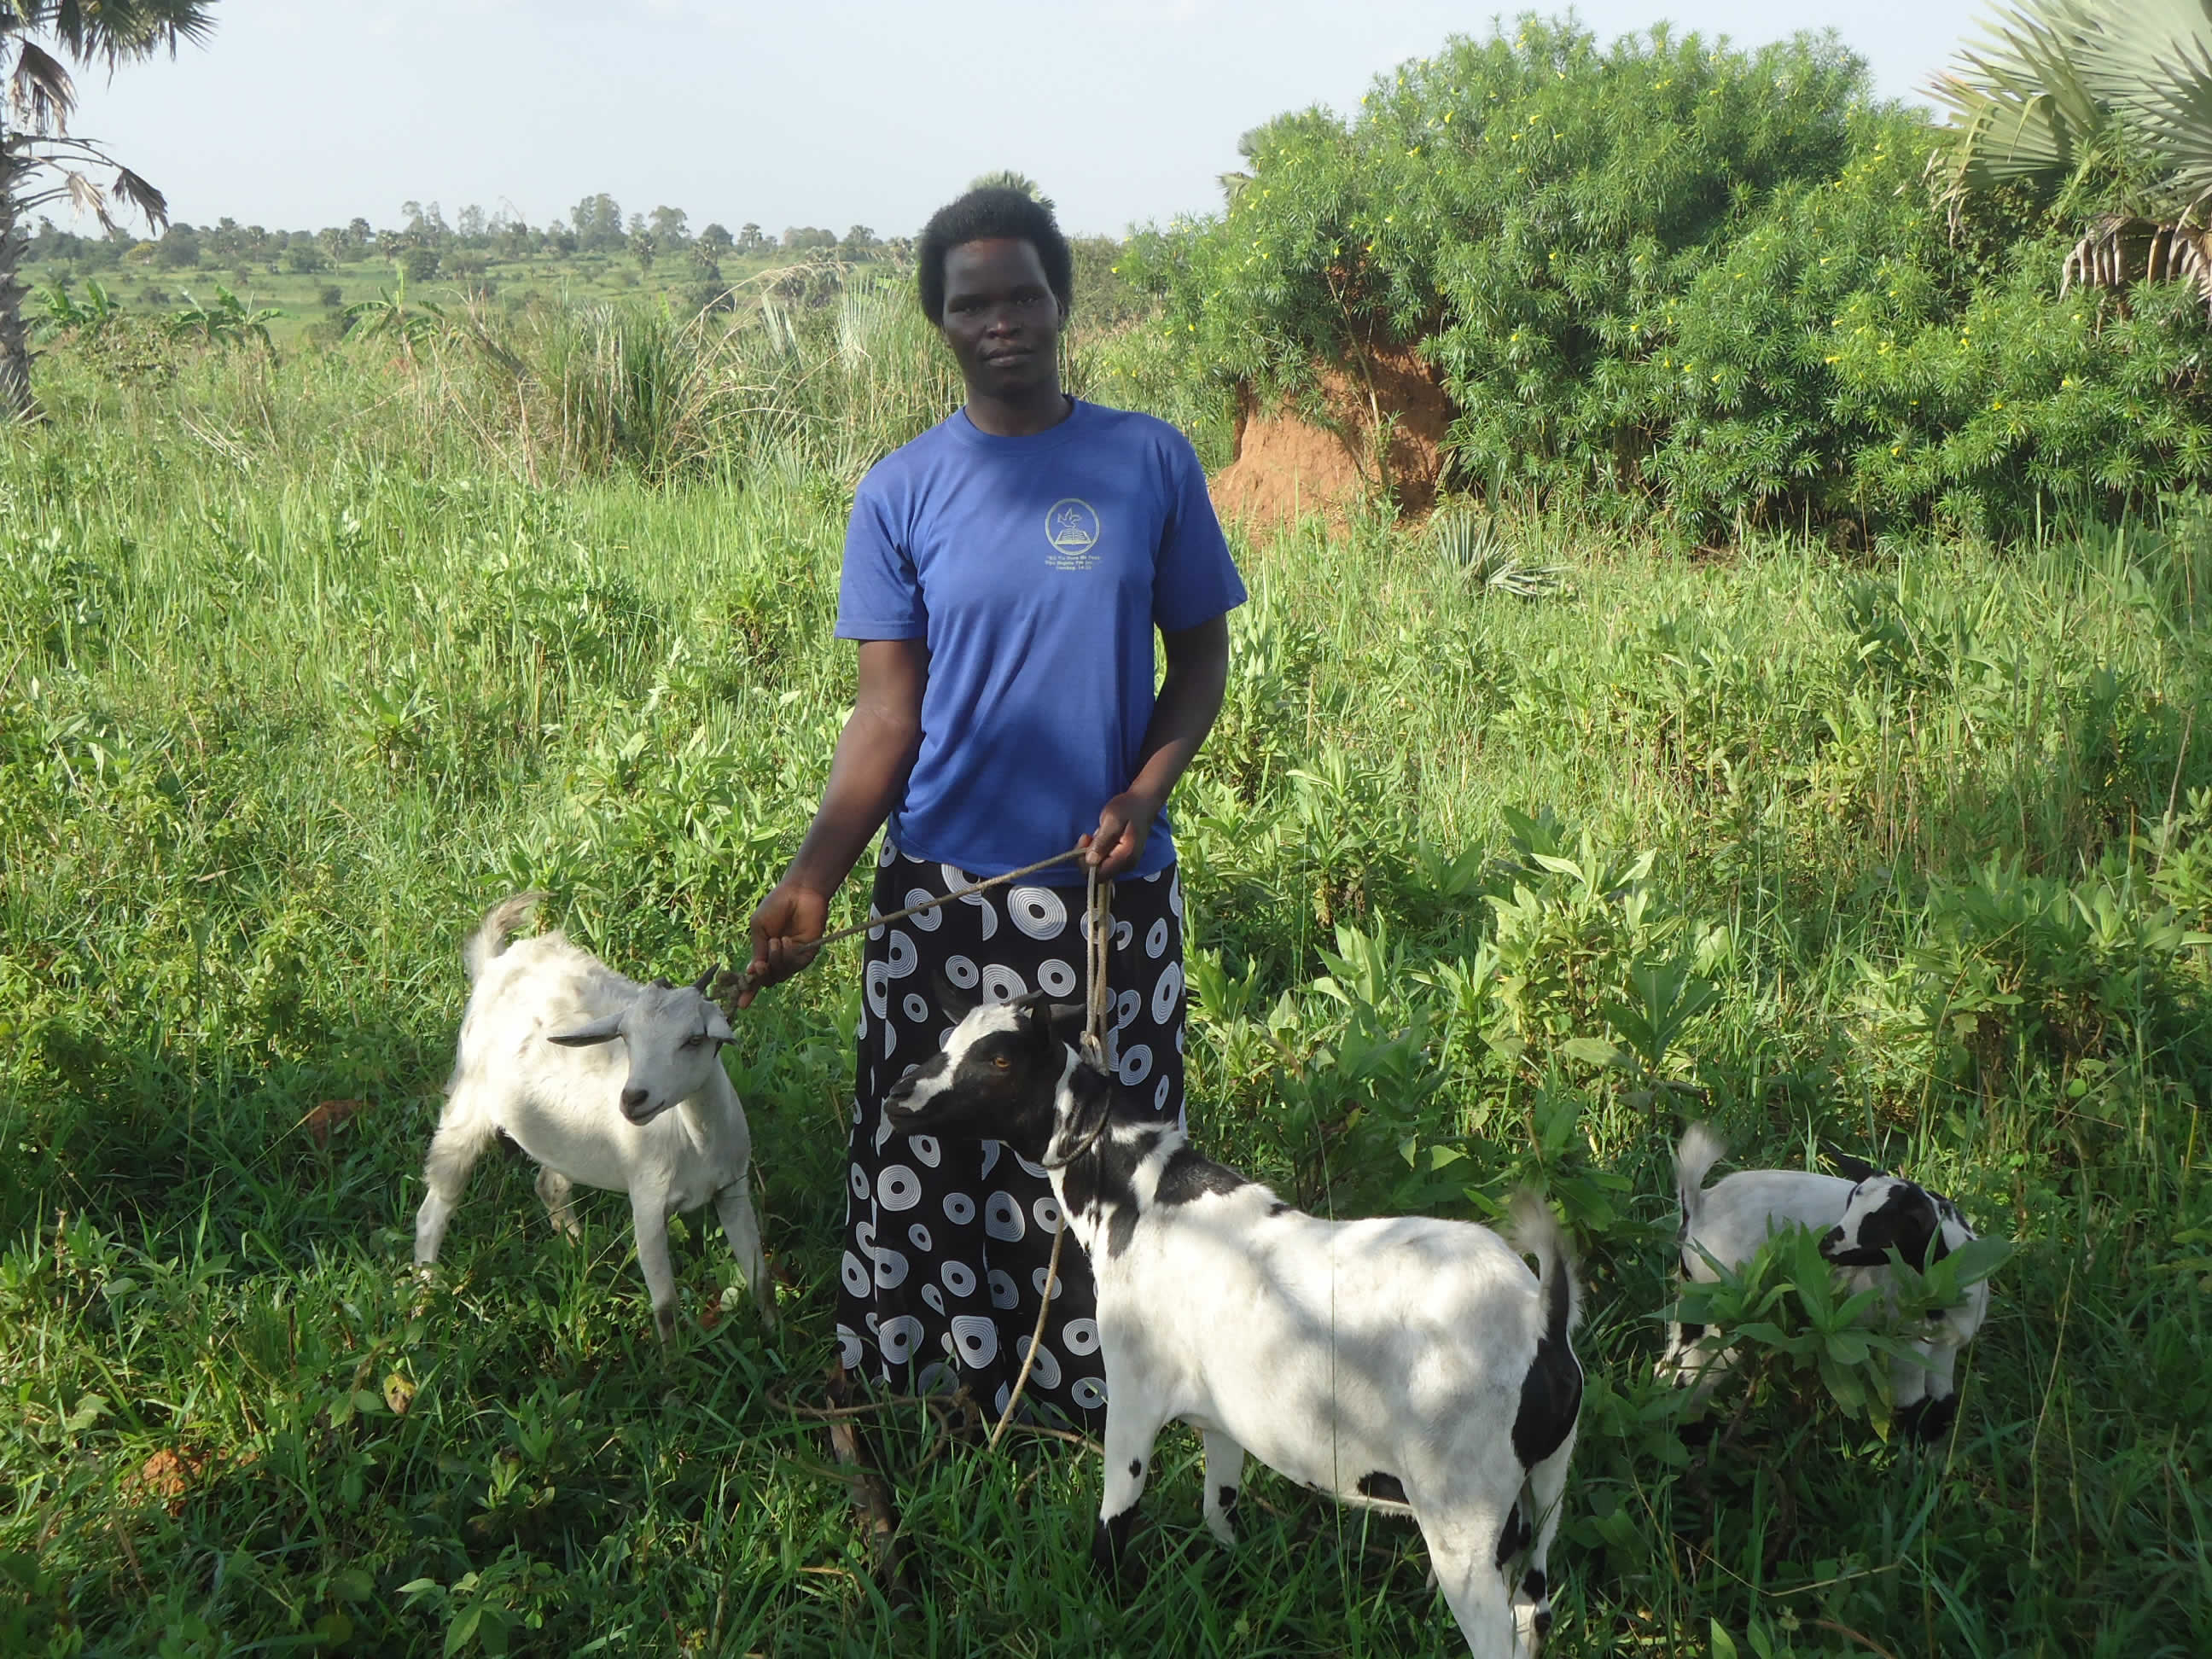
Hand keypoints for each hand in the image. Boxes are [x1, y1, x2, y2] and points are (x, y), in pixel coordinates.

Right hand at [737, 878, 830, 1007]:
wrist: (798, 893)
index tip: (741, 1004)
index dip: (748, 990)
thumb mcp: (759, 929)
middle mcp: (778, 958)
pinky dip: (788, 955)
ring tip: (777, 940)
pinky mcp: (808, 954)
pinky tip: (788, 940)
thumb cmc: (776, 906)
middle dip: (762, 975)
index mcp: (764, 952)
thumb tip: (752, 972)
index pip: (756, 976)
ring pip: (781, 974)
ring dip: (776, 960)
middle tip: (759, 966)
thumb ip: (757, 951)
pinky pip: (795, 965)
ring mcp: (793, 957)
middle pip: (769, 980)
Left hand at [1081, 789, 1161, 878]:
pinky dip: (1098, 851)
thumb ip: (1102, 842)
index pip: (1099, 875)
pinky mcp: (1123, 858)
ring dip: (1092, 852)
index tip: (1085, 840)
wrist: (1143, 802)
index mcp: (1125, 857)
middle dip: (1087, 856)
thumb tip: (1091, 861)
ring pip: (1101, 867)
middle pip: (1099, 873)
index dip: (1085, 863)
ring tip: (1096, 833)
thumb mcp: (1111, 820)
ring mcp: (1126, 862)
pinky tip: (1101, 837)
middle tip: (1087, 836)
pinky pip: (1105, 861)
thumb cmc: (1128, 808)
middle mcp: (1127, 864)